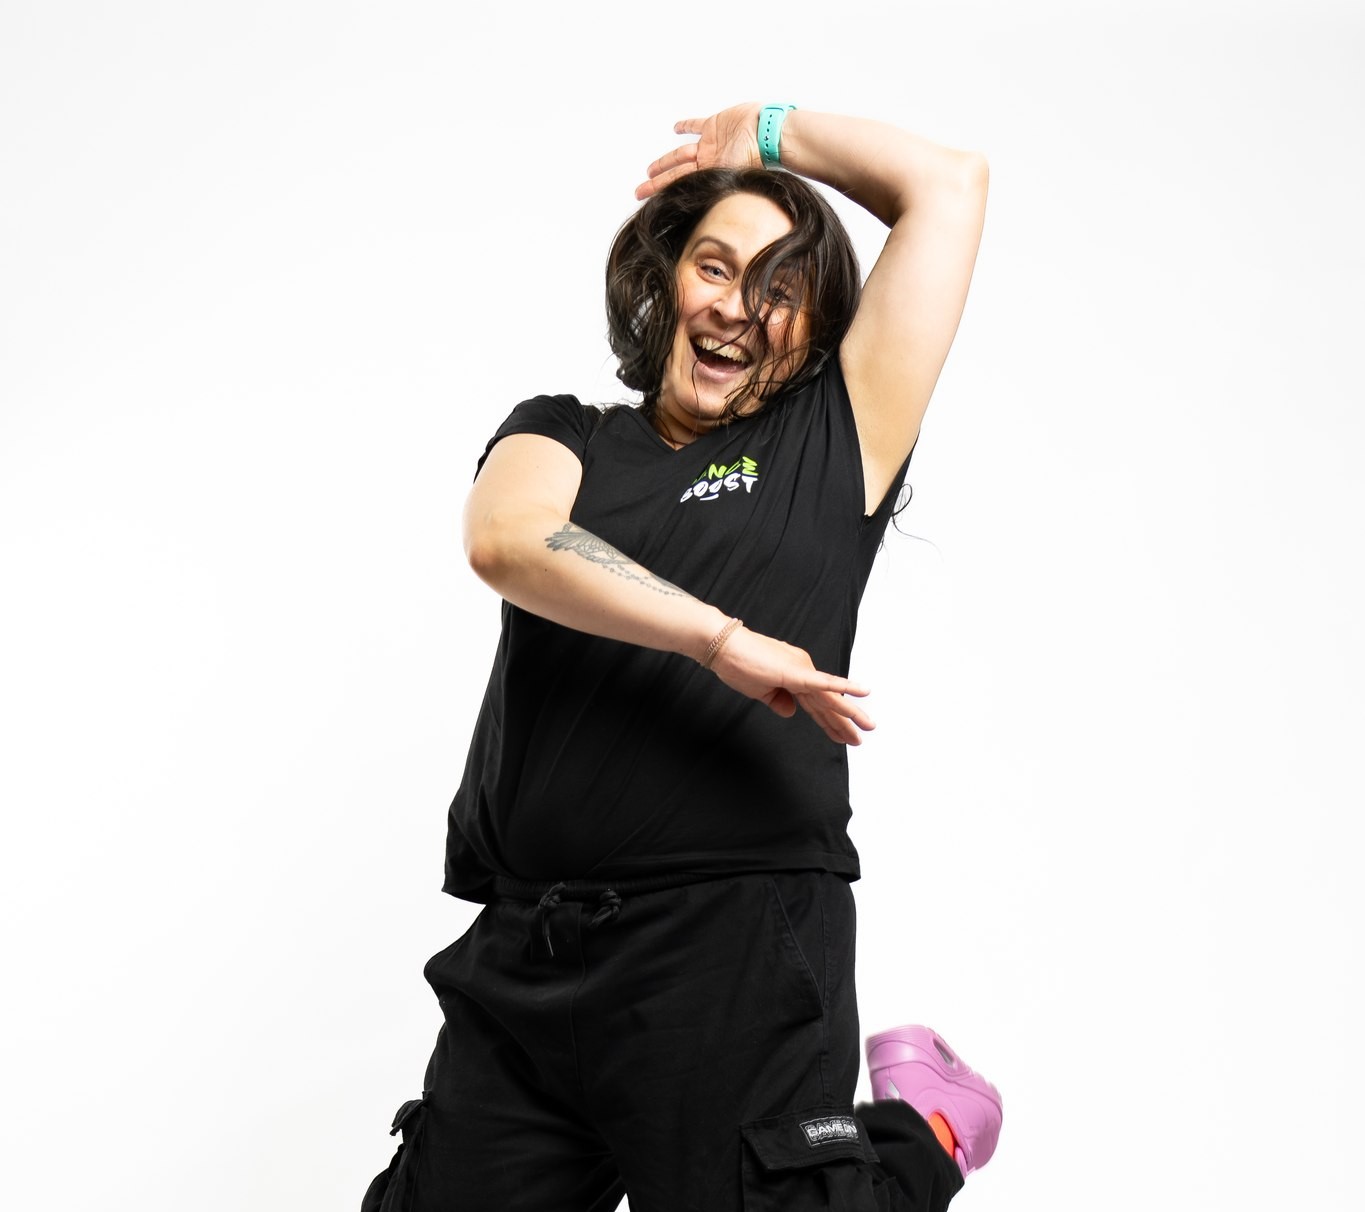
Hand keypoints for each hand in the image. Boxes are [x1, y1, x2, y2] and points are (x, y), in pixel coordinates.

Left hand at [635, 103, 763, 199]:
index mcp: (711, 174)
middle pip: (676, 172)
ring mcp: (711, 144)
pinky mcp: (716, 125)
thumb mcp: (734, 182)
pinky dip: (686, 126)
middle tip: (640, 190)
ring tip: (651, 170)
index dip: (659, 189)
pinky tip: (675, 128)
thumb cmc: (756, 157)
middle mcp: (708, 161)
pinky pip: (697, 125)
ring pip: (681, 153)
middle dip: (657, 181)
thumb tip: (704, 218)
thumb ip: (717, 192)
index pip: (679, 183)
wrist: (768, 133)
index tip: (643, 196)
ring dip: (666, 161)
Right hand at [709, 625, 874, 745]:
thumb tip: (791, 712)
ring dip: (848, 713)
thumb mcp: (759, 691)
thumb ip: (777, 701)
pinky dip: (843, 688)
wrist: (723, 647)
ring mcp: (802, 669)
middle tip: (860, 739)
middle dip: (844, 723)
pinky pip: (823, 683)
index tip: (843, 736)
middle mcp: (803, 671)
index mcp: (795, 676)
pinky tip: (862, 692)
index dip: (830, 722)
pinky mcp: (796, 672)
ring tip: (867, 727)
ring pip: (828, 697)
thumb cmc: (736, 665)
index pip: (817, 705)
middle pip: (826, 703)